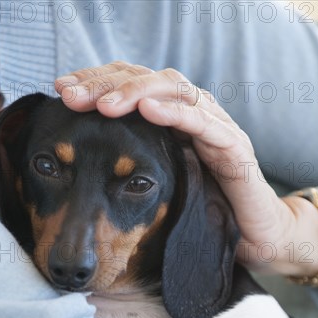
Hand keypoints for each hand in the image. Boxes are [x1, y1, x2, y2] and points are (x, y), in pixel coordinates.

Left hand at [55, 62, 317, 290]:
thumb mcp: (162, 183)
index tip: (62, 90)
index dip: (98, 82)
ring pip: (176, 91)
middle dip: (108, 83)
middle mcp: (197, 116)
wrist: (255, 237)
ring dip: (136, 93)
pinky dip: (177, 114)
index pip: (135, 85)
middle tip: (71, 93)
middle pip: (150, 80)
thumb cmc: (207, 211)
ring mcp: (218, 129)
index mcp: (176, 121)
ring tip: (103, 104)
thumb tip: (84, 162)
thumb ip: (135, 164)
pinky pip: (206, 124)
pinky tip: (148, 110)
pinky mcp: (236, 150)